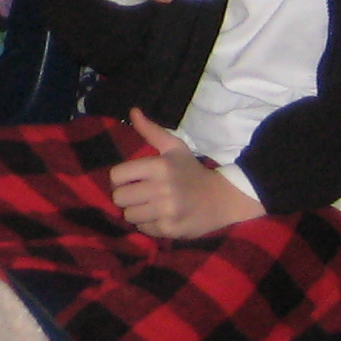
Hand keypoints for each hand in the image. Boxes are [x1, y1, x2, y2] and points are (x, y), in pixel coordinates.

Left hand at [107, 109, 264, 238]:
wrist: (223, 198)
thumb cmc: (193, 171)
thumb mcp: (175, 148)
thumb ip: (151, 131)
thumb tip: (132, 111)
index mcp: (159, 166)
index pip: (116, 175)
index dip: (120, 179)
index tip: (131, 180)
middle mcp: (161, 188)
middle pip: (119, 198)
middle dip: (128, 197)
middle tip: (141, 195)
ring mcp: (166, 211)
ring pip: (129, 216)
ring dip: (138, 212)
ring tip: (152, 207)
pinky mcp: (170, 229)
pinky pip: (143, 229)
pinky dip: (150, 225)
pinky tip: (163, 217)